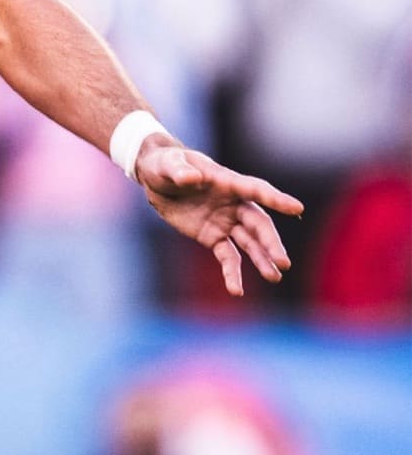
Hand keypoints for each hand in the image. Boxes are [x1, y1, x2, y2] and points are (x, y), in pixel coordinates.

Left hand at [136, 139, 303, 296]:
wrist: (157, 180)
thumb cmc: (166, 165)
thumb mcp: (168, 164)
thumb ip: (180, 171)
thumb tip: (190, 178)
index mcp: (228, 182)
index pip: (256, 190)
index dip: (276, 199)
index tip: (296, 208)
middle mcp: (233, 203)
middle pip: (258, 223)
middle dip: (270, 242)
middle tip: (283, 262)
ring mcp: (225, 221)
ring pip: (249, 242)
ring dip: (262, 259)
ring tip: (275, 276)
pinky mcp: (213, 237)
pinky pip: (227, 256)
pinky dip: (232, 273)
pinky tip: (237, 291)